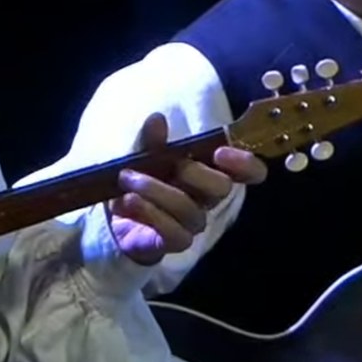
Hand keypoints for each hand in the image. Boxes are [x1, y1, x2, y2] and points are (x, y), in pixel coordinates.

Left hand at [107, 112, 266, 265]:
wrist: (114, 218)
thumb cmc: (139, 181)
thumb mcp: (141, 155)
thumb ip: (150, 140)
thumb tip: (157, 119)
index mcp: (207, 174)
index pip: (247, 172)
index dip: (246, 164)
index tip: (221, 152)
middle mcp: (205, 200)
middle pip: (222, 189)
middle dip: (195, 173)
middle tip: (169, 165)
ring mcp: (191, 224)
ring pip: (191, 211)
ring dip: (156, 191)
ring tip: (127, 178)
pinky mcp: (172, 242)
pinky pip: (175, 235)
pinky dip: (150, 214)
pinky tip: (129, 200)